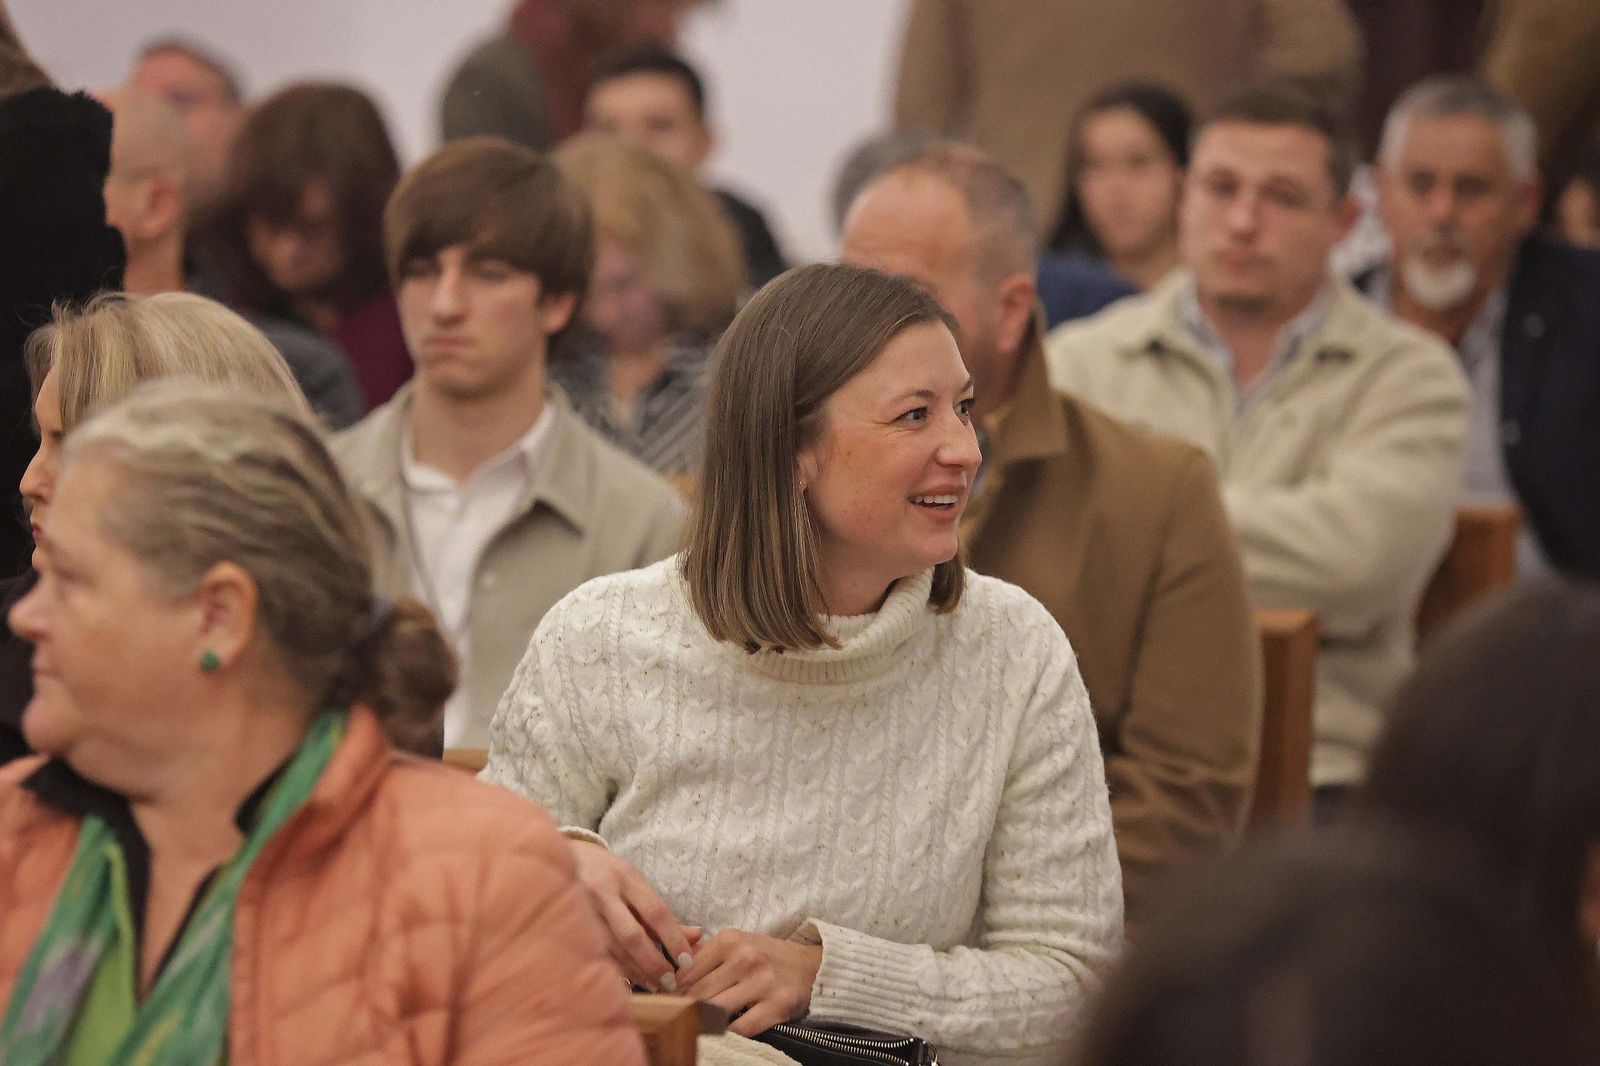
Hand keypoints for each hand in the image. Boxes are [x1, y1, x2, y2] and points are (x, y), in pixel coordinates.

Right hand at [568, 840, 697, 990]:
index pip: (656, 912)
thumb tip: (697, 937)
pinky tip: (631, 980)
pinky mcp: (567, 927)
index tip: (688, 962)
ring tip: (655, 985)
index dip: (674, 939)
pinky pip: (596, 954)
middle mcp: (603, 892)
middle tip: (671, 982)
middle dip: (654, 962)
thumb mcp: (635, 883)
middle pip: (631, 935)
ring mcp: (581, 910)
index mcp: (625, 877)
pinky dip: (616, 969)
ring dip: (636, 971)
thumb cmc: (607, 874)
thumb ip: (662, 913)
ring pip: (612, 950)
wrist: (560, 859)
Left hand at [677, 929, 822, 1036]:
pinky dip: (729, 1033)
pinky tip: (724, 1032)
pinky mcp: (778, 1005)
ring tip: (697, 1025)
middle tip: (677, 1018)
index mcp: (730, 940)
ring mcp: (763, 982)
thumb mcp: (736, 943)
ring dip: (705, 1021)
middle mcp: (746, 957)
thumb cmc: (765, 956)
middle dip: (685, 1008)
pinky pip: (742, 1028)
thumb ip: (702, 953)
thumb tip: (665, 968)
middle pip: (699, 992)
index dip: (673, 990)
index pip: (686, 971)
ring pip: (716, 1010)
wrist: (811, 966)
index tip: (667, 1002)